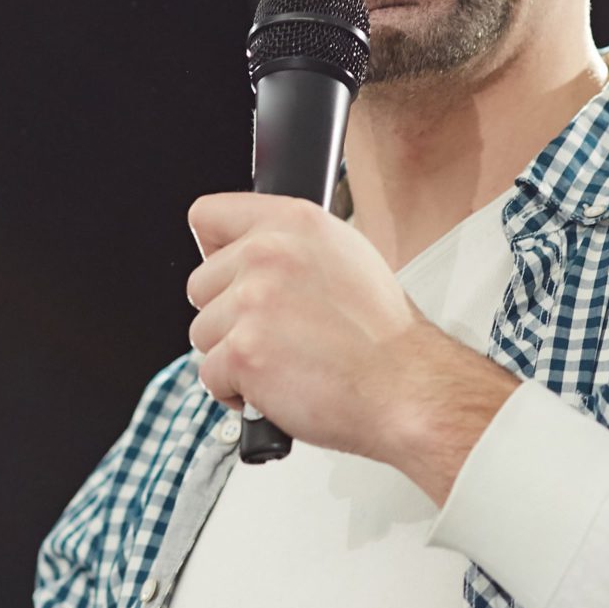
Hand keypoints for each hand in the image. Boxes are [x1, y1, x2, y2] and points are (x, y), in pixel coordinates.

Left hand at [184, 193, 519, 498]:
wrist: (409, 388)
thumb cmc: (385, 338)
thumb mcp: (348, 259)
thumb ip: (291, 248)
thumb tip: (247, 253)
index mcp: (294, 222)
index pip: (209, 215)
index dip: (214, 251)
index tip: (227, 274)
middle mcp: (268, 252)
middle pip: (200, 285)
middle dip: (228, 317)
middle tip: (276, 335)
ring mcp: (252, 301)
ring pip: (202, 333)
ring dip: (233, 356)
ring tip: (283, 363)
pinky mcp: (243, 350)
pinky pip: (210, 375)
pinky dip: (236, 392)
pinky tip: (277, 388)